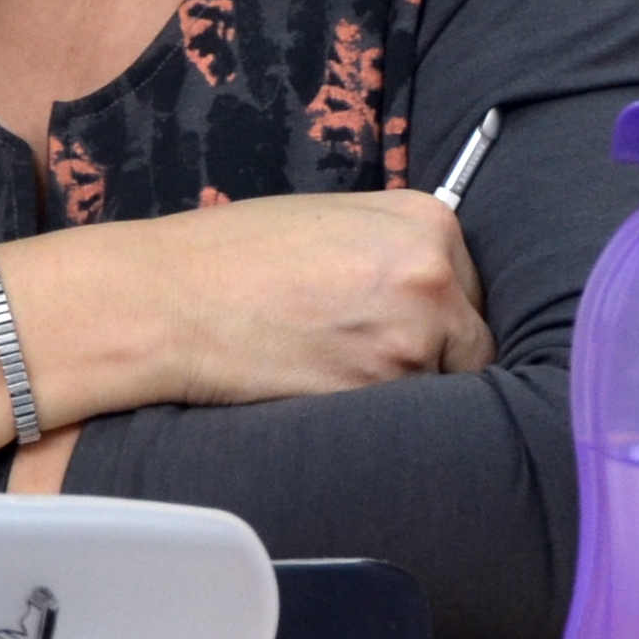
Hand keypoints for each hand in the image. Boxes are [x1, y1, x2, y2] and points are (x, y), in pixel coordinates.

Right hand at [122, 187, 493, 402]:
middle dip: (430, 354)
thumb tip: (424, 287)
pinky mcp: (382, 394)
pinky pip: (402, 417)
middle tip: (363, 353)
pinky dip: (373, 415)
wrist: (165, 300)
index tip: (398, 324)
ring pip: (441, 385)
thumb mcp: (324, 221)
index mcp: (426, 221)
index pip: (472, 287)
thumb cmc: (228, 256)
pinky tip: (320, 389)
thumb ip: (388, 248)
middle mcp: (434, 276)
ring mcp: (413, 338)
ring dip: (400, 388)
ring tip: (330, 370)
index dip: (437, 314)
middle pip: (471, 340)